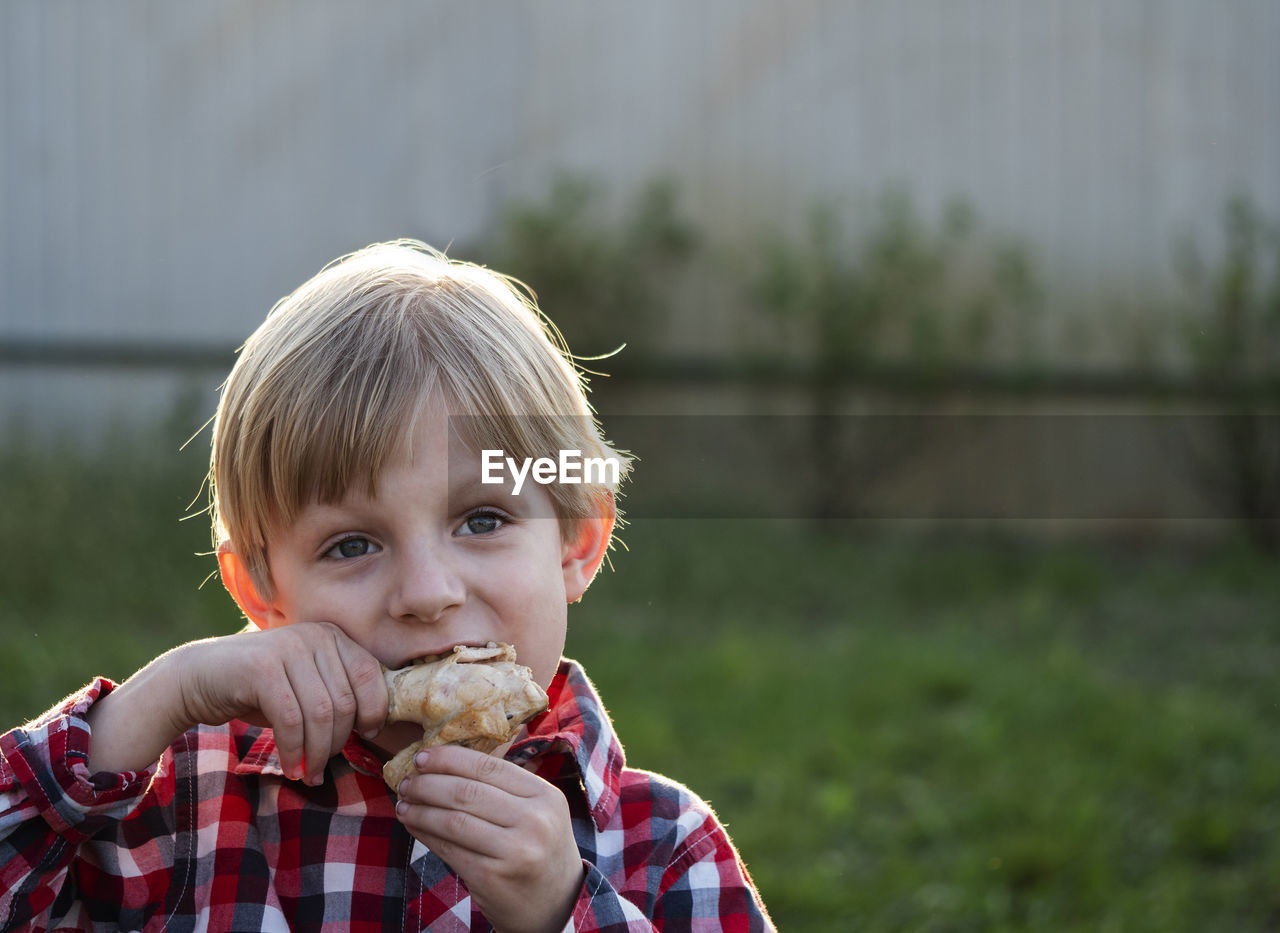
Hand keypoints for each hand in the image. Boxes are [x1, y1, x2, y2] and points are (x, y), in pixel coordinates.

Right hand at [174, 622, 388, 784]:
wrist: (197, 677)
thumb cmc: (259, 689)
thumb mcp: (305, 684)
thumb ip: (337, 694)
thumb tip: (377, 727)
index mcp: (332, 636)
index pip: (370, 675)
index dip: (374, 711)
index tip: (366, 737)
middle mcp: (314, 636)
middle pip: (345, 701)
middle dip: (338, 742)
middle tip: (323, 765)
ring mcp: (288, 648)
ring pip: (321, 713)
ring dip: (317, 753)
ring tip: (309, 773)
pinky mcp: (262, 668)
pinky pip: (291, 720)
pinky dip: (293, 750)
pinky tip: (290, 766)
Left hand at [395, 746, 584, 932]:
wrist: (557, 903)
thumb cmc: (539, 848)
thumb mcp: (538, 811)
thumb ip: (504, 787)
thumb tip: (445, 763)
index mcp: (545, 795)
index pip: (488, 766)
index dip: (449, 758)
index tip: (422, 756)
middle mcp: (534, 820)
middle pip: (466, 792)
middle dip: (427, 784)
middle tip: (407, 781)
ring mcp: (514, 851)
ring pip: (453, 820)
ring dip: (421, 810)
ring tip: (403, 804)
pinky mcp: (492, 877)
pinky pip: (448, 849)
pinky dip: (425, 834)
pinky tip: (413, 826)